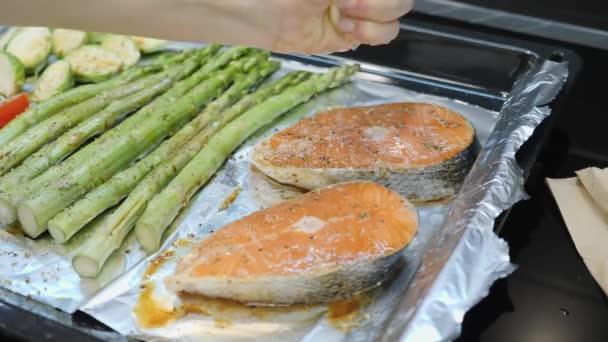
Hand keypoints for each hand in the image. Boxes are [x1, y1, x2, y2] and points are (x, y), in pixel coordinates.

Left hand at [230, 0, 413, 53]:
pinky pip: (382, 34)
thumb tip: (356, 1)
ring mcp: (360, 10)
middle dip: (379, 0)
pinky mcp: (352, 35)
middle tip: (346, 1)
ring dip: (375, 12)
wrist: (254, 10)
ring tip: (343, 12)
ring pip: (397, 13)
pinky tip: (345, 26)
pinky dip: (371, 31)